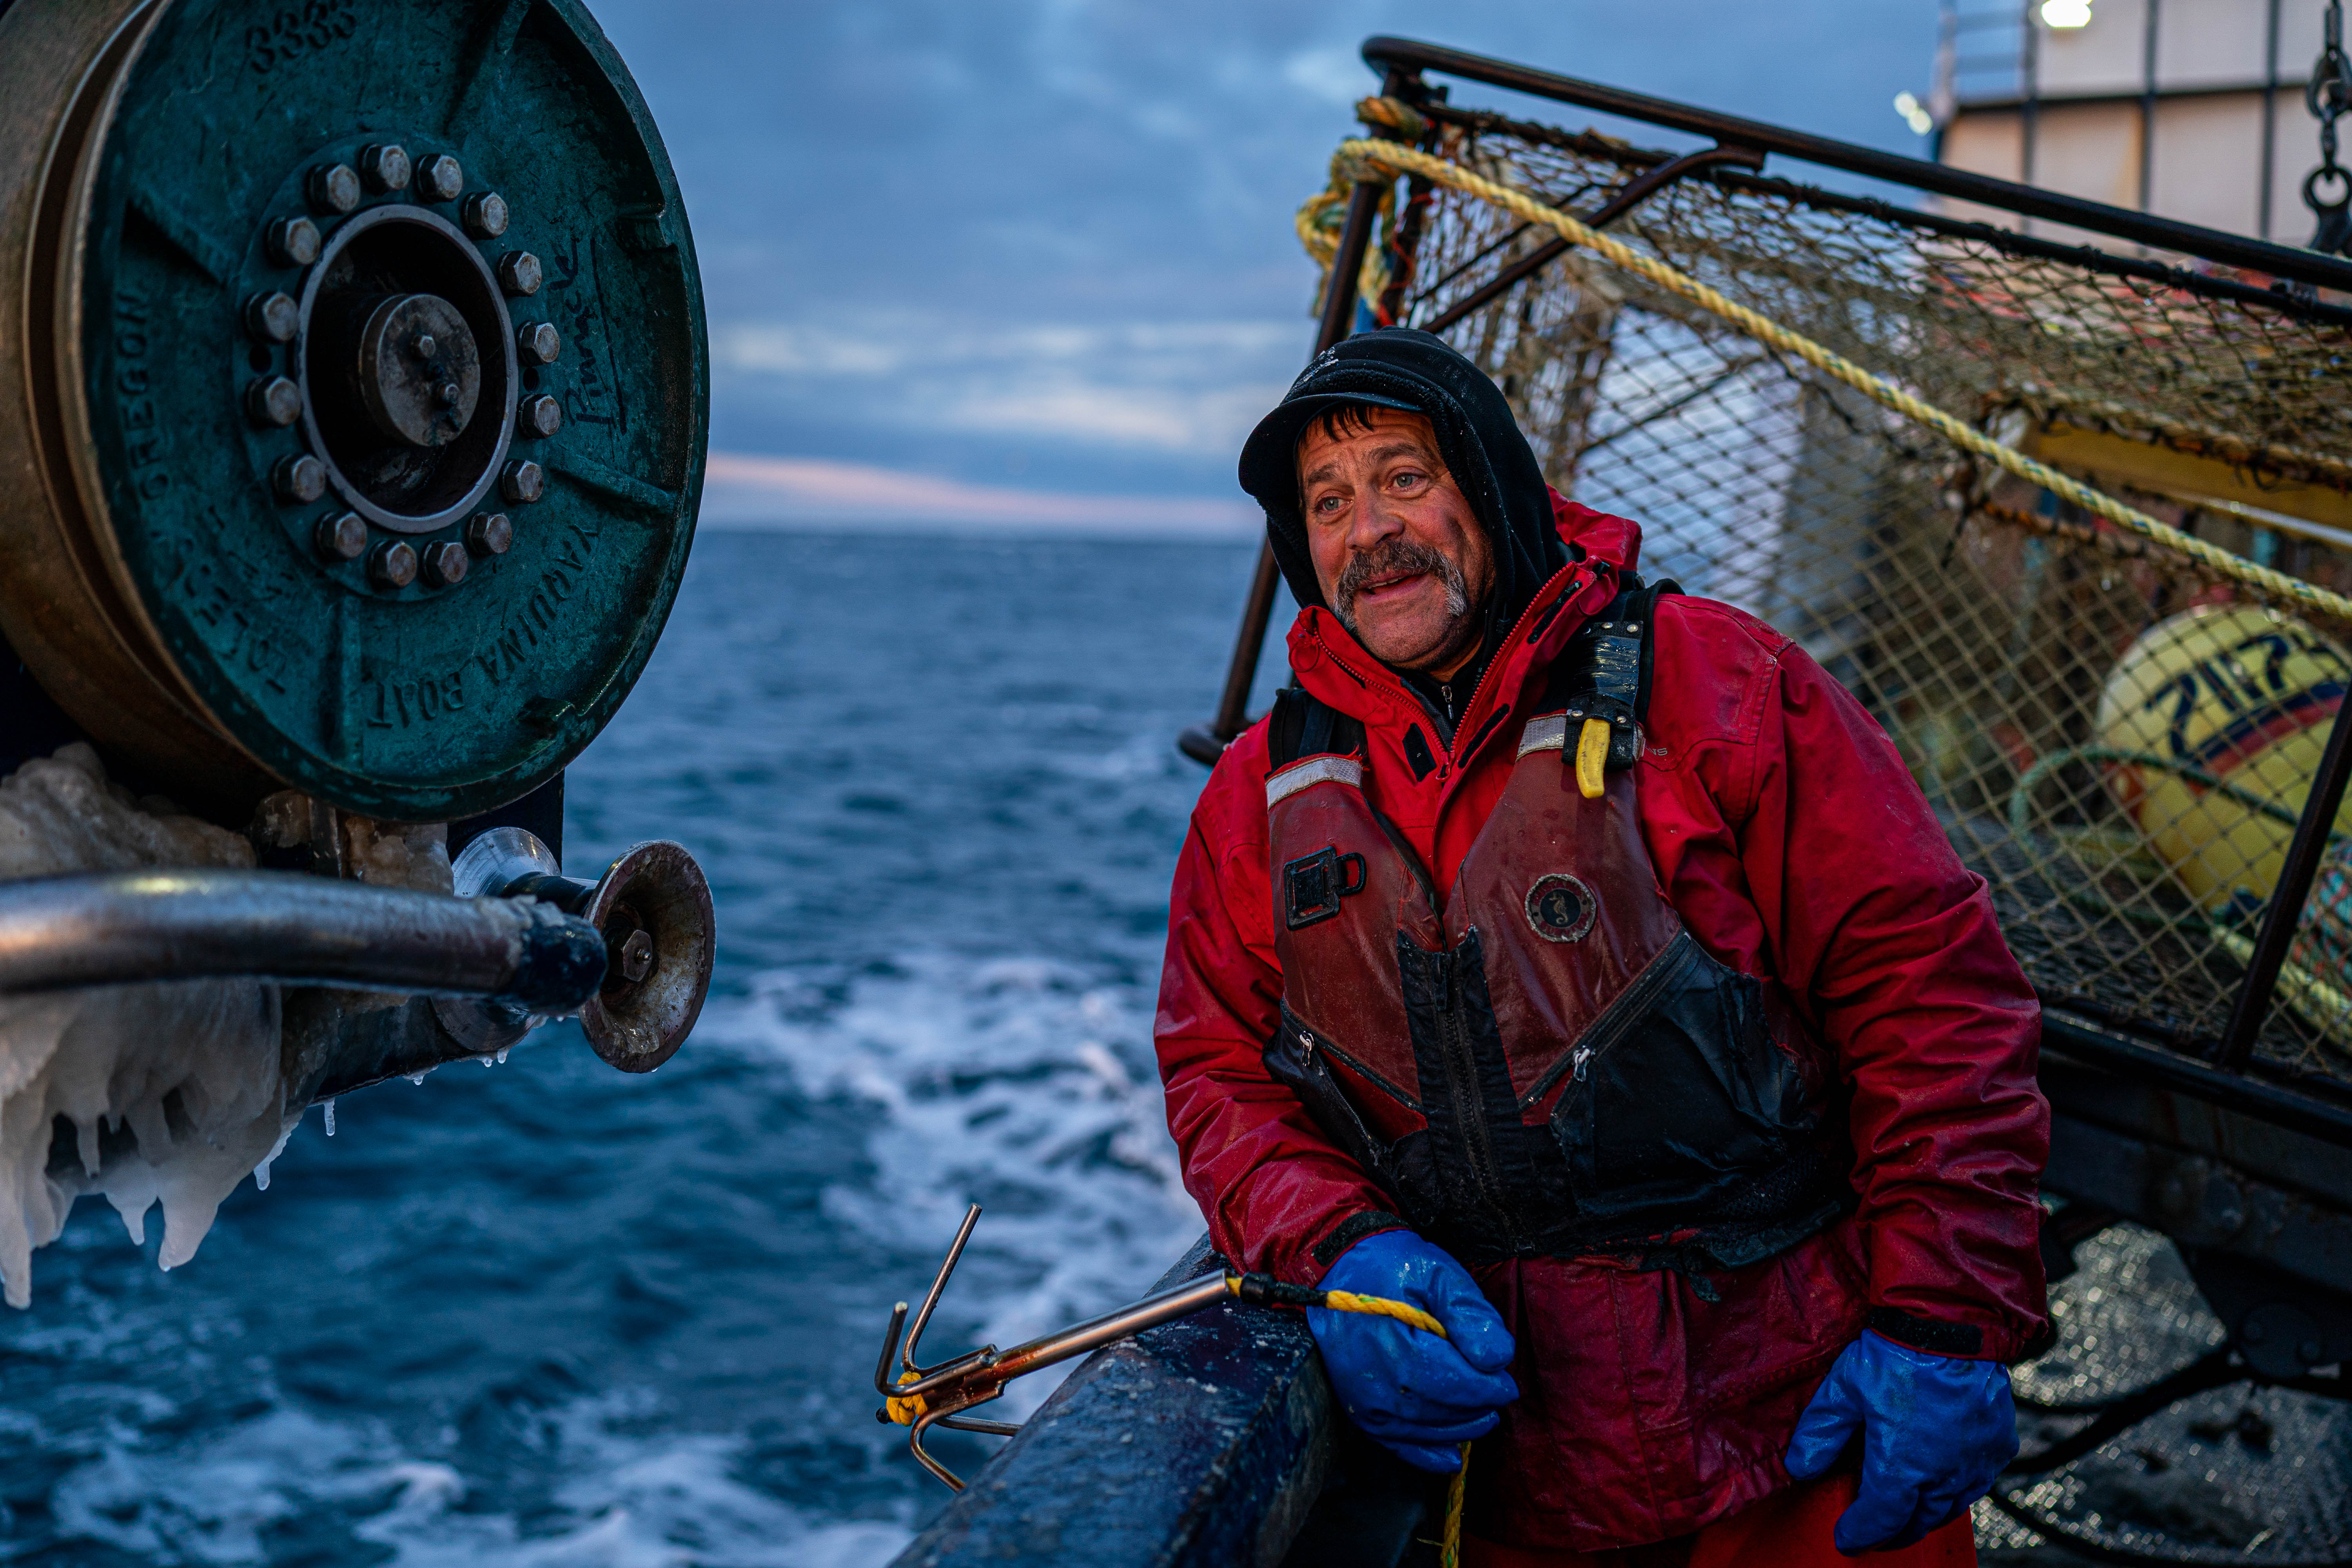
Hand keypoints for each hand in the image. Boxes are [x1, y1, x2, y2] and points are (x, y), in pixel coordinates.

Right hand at [1308, 1229, 1519, 1473]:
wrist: (1339, 1266)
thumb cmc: (1393, 1265)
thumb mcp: (1439, 1274)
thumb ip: (1470, 1314)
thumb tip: (1498, 1359)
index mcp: (1396, 1343)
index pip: (1455, 1381)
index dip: (1488, 1387)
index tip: (1507, 1381)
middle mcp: (1374, 1378)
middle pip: (1441, 1408)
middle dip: (1477, 1406)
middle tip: (1499, 1394)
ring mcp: (1362, 1397)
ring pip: (1422, 1429)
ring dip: (1459, 1428)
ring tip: (1484, 1416)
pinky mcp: (1356, 1406)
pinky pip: (1393, 1441)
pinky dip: (1423, 1453)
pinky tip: (1450, 1456)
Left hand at [1784, 1329, 2017, 1553]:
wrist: (1952, 1326)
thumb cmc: (1895, 1356)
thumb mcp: (1843, 1391)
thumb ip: (1819, 1434)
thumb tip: (1799, 1468)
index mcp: (1902, 1467)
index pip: (1880, 1520)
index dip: (1860, 1533)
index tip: (1847, 1538)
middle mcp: (1943, 1475)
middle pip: (1916, 1522)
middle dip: (1892, 1533)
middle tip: (1875, 1533)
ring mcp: (1974, 1463)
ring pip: (1949, 1507)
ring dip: (1924, 1515)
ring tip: (1905, 1514)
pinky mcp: (1998, 1447)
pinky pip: (1976, 1482)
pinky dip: (1955, 1490)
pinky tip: (1941, 1482)